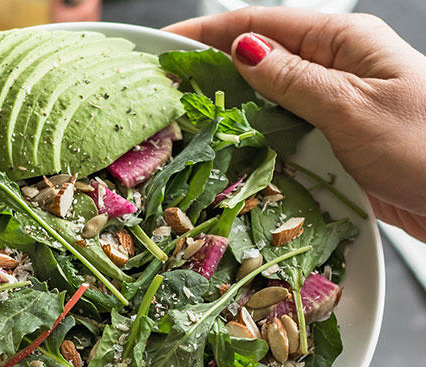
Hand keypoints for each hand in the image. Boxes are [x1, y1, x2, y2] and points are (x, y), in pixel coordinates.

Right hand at [164, 8, 425, 240]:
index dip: (206, 31)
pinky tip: (230, 143)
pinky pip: (282, 125)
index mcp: (343, 42)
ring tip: (185, 116)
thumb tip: (243, 49)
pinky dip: (253, 132)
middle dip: (210, 66)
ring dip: (229, 103)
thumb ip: (293, 79)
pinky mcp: (333, 135)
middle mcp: (336, 66)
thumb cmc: (425, 147)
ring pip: (267, 94)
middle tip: (165, 87)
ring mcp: (334, 101)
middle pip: (259, 56)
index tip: (164, 45)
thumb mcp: (351, 108)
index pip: (260, 22)